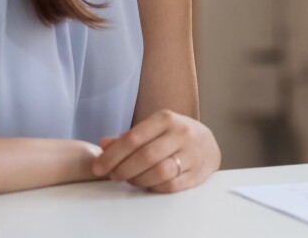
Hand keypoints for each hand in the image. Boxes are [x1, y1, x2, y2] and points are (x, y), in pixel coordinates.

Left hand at [92, 110, 220, 192]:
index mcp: (166, 119)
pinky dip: (154, 187)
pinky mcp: (197, 174)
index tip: (99, 167)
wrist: (208, 143)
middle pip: (146, 156)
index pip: (134, 138)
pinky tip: (147, 184)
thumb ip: (128, 137)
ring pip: (160, 172)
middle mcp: (181, 134)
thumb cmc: (173, 136)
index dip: (112, 155)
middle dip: (123, 169)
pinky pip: (171, 186)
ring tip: (130, 179)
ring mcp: (191, 154)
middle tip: (112, 176)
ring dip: (138, 180)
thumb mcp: (153, 128)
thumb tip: (104, 145)